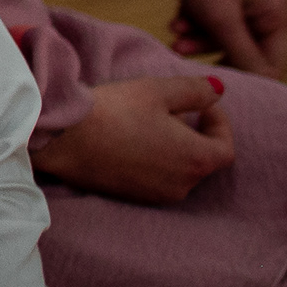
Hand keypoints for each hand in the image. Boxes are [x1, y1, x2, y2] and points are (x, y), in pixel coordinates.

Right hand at [34, 74, 235, 205]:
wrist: (61, 139)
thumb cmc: (113, 111)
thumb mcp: (157, 90)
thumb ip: (195, 91)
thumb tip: (219, 90)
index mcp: (195, 160)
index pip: (225, 147)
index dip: (219, 123)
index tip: (202, 105)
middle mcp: (182, 185)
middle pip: (202, 160)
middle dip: (194, 134)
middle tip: (172, 109)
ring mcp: (157, 195)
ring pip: (179, 170)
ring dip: (174, 148)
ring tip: (150, 123)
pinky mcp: (134, 197)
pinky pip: (157, 179)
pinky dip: (155, 160)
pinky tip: (131, 140)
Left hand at [143, 0, 286, 73]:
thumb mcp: (221, 20)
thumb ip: (243, 56)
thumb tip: (264, 86)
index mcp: (276, 9)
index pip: (273, 62)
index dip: (248, 77)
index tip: (217, 84)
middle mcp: (263, 4)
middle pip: (245, 52)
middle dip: (216, 57)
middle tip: (186, 58)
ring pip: (222, 39)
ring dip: (198, 43)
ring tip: (174, 40)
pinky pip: (206, 24)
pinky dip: (190, 26)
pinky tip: (174, 22)